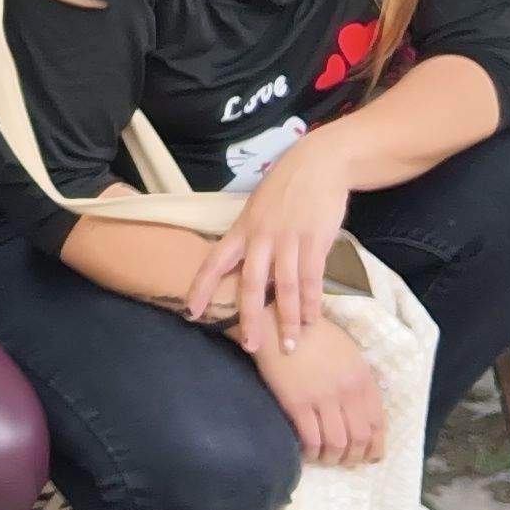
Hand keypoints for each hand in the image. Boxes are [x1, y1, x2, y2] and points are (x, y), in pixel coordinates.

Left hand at [193, 135, 351, 347]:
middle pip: (250, 283)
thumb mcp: (258, 209)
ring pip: (285, 286)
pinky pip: (312, 278)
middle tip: (250, 346)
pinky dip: (312, 302)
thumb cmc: (286, 189)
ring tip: (290, 345)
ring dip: (287, 319)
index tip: (191, 312)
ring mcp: (289, 238)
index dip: (201, 287)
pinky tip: (311, 320)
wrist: (319, 163)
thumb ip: (251, 239)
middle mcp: (262, 236)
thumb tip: (244, 269)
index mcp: (242, 228)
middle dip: (248, 318)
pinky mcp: (315, 240)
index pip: (215, 261)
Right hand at [252, 323, 384, 464]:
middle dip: (354, 457)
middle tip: (344, 461)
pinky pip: (311, 439)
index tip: (369, 456)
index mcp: (362, 377)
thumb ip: (358, 380)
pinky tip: (307, 451)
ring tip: (325, 458)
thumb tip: (362, 411)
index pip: (377, 422)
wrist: (278, 323)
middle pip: (359, 438)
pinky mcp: (297, 403)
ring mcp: (322, 398)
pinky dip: (311, 452)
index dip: (375, 445)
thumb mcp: (347, 352)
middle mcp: (347, 390)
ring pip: (336, 444)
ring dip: (332, 458)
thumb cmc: (313, 334)